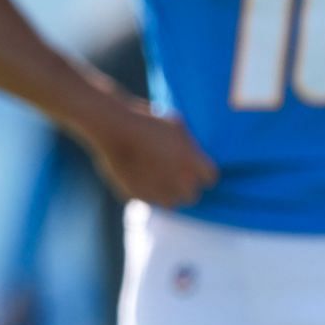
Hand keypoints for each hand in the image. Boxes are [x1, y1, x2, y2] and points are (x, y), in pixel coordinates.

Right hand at [79, 97, 218, 207]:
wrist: (114, 127)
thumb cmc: (146, 120)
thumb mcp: (176, 124)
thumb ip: (188, 144)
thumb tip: (190, 151)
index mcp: (193, 163)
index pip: (210, 178)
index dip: (202, 172)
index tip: (195, 167)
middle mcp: (180, 182)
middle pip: (192, 195)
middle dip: (186, 186)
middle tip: (175, 174)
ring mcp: (159, 191)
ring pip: (171, 203)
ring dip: (168, 194)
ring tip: (159, 180)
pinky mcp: (139, 195)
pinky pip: (149, 200)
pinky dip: (147, 193)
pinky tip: (141, 178)